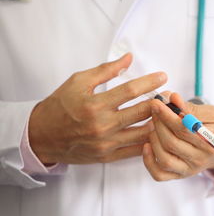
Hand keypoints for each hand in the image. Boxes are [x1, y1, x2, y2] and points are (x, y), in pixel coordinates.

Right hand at [29, 53, 167, 163]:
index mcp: (94, 104)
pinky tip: (155, 131)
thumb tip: (128, 58)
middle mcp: (102, 126)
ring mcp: (106, 144)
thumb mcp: (78, 82)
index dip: (149, 82)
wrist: (42, 136)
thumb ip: (105, 71)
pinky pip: (135, 151)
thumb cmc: (60, 106)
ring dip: (158, 123)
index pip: (130, 91)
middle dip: (159, 102)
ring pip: (143, 134)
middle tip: (169, 95)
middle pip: (141, 112)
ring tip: (165, 113)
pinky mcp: (108, 157)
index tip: (163, 76)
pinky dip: (148, 141)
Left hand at [143, 93, 213, 180]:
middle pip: (171, 143)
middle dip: (158, 123)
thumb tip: (172, 98)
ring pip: (164, 158)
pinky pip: (159, 174)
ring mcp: (189, 169)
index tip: (157, 102)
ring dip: (154, 139)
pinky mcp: (179, 175)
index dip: (167, 115)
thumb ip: (190, 108)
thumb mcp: (211, 113)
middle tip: (154, 108)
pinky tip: (147, 145)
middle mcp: (200, 159)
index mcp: (211, 143)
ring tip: (154, 125)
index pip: (184, 129)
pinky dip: (149, 162)